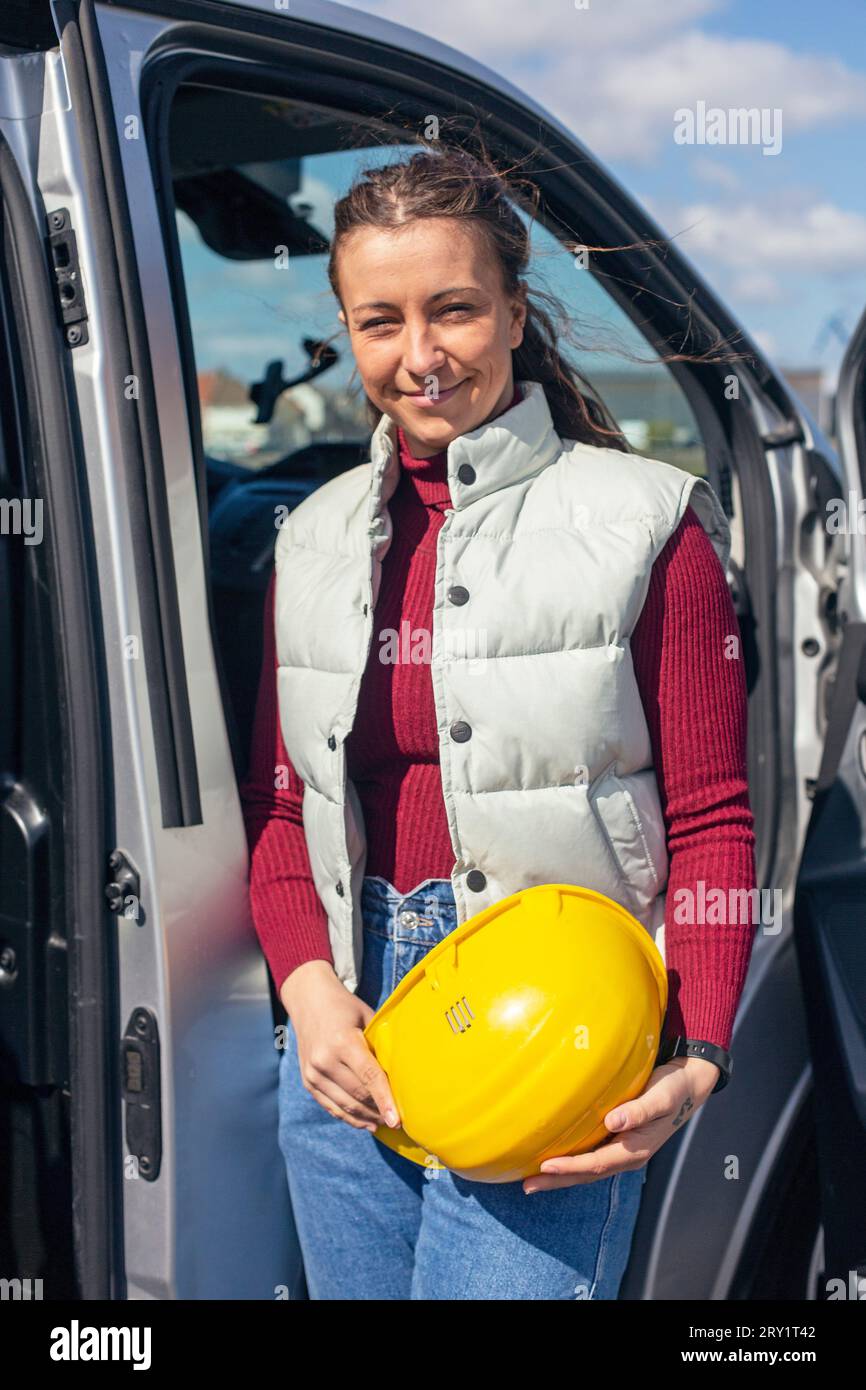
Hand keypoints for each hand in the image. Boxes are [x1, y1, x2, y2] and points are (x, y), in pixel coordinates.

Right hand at [280, 960, 400, 1132]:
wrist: (308, 999)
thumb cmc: (345, 1007)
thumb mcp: (367, 1018)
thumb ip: (380, 1044)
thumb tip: (404, 1072)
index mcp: (343, 1041)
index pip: (369, 1077)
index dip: (385, 1100)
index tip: (397, 1120)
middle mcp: (324, 1059)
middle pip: (358, 1095)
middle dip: (379, 1111)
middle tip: (399, 1121)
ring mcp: (313, 1073)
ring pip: (345, 1106)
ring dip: (366, 1118)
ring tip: (385, 1123)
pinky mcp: (308, 1081)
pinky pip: (331, 1106)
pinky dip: (349, 1117)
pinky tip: (366, 1123)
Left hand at [523, 1055, 720, 1193]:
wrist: (687, 1085)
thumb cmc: (673, 1089)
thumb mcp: (661, 1097)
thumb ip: (639, 1110)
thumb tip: (613, 1121)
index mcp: (636, 1149)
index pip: (597, 1164)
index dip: (571, 1167)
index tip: (545, 1165)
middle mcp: (626, 1155)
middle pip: (587, 1174)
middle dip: (557, 1181)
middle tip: (527, 1186)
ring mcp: (622, 1149)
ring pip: (587, 1169)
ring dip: (560, 1175)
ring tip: (532, 1179)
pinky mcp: (617, 1139)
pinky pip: (590, 1156)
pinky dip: (570, 1161)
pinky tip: (554, 1158)